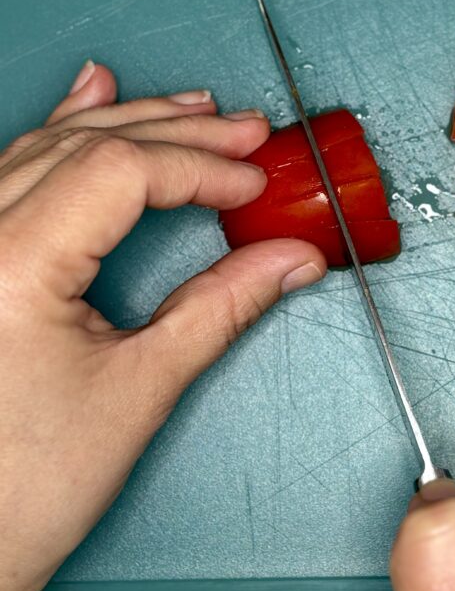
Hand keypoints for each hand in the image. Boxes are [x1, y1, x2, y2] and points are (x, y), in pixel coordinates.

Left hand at [0, 62, 325, 590]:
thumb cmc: (25, 489)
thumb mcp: (140, 390)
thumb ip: (221, 308)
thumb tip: (289, 261)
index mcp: (10, 265)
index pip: (120, 172)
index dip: (199, 167)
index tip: (254, 180)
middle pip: (85, 144)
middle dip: (175, 132)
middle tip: (243, 131)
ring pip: (46, 145)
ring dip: (125, 121)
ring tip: (190, 110)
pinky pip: (11, 166)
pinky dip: (60, 132)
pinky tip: (90, 100)